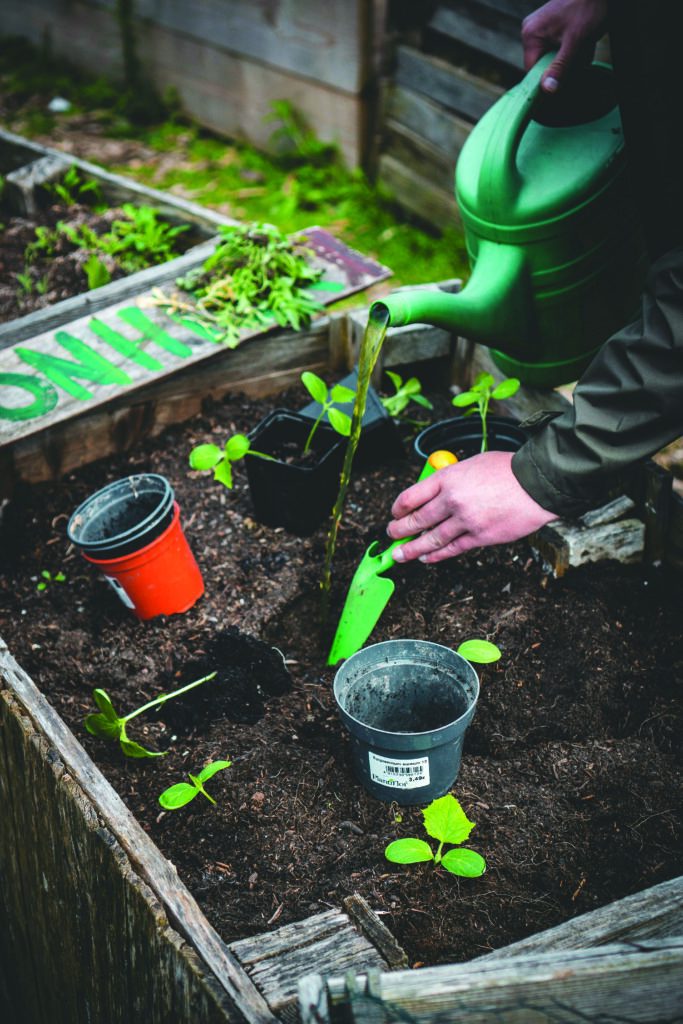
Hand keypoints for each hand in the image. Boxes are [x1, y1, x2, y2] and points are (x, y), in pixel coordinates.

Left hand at [387, 451, 557, 562]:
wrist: (537, 484)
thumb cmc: (508, 470)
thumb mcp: (472, 464)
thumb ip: (451, 478)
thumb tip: (435, 492)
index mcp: (447, 478)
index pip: (411, 496)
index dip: (398, 508)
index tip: (394, 513)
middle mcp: (452, 500)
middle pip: (417, 520)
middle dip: (399, 530)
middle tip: (391, 535)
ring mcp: (465, 520)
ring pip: (431, 539)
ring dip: (411, 549)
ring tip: (400, 555)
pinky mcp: (480, 537)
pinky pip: (452, 549)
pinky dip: (436, 555)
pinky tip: (426, 558)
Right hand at [521, 0, 607, 92]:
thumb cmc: (588, 8)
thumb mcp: (575, 42)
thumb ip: (560, 66)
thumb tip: (547, 90)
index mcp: (531, 35)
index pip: (533, 72)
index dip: (549, 79)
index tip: (566, 79)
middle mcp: (532, 32)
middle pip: (545, 65)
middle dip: (567, 65)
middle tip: (582, 53)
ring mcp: (542, 28)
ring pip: (556, 58)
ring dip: (574, 58)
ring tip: (586, 44)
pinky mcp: (552, 27)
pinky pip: (561, 49)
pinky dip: (575, 50)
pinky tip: (584, 41)